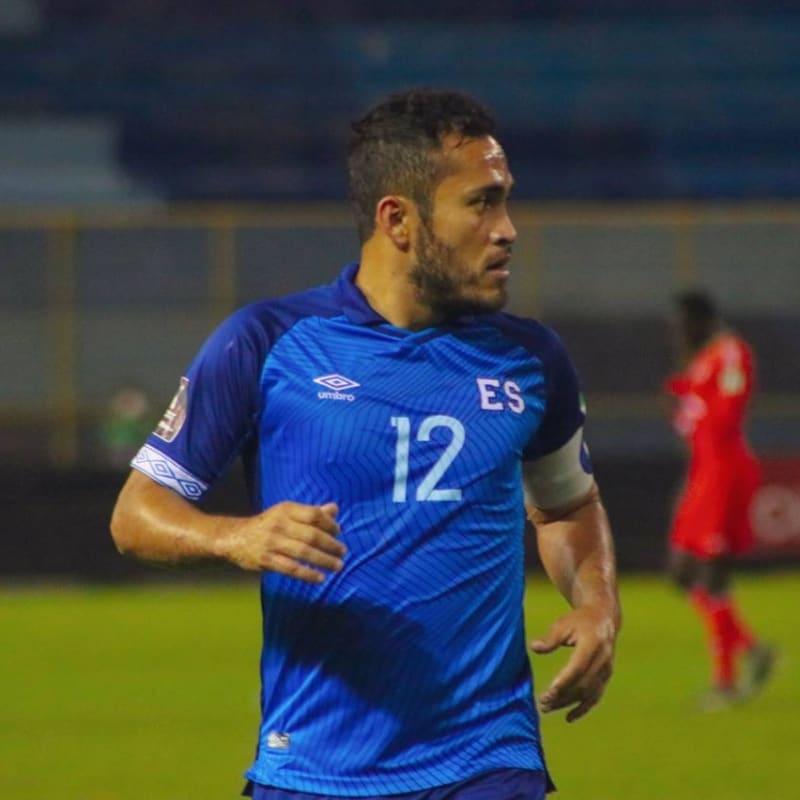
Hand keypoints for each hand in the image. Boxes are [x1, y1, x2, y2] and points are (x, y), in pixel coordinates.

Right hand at [222, 501, 345, 582]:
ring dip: (324, 560)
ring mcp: (272, 543)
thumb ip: (311, 512)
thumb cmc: (268, 524)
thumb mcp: (287, 513)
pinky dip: (307, 574)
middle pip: (311, 535)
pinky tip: (320, 578)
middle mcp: (279, 524)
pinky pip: (291, 568)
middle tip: (343, 552)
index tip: (339, 532)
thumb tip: (335, 509)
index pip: (314, 515)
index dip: (329, 524)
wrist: (235, 538)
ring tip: (338, 566)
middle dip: (331, 544)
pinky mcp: (266, 560)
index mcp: (286, 510)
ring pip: (303, 552)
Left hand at [530, 605, 616, 722]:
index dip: (564, 681)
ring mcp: (606, 670)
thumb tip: (534, 647)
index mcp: (593, 643)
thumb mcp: (563, 624)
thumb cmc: (578, 621)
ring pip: (588, 693)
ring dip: (568, 704)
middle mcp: (603, 659)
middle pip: (582, 683)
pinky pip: (595, 697)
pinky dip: (583, 709)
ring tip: (547, 709)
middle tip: (542, 704)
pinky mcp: (606, 677)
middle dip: (563, 696)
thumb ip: (550, 638)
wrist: (603, 619)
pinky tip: (569, 718)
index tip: (549, 692)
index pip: (578, 667)